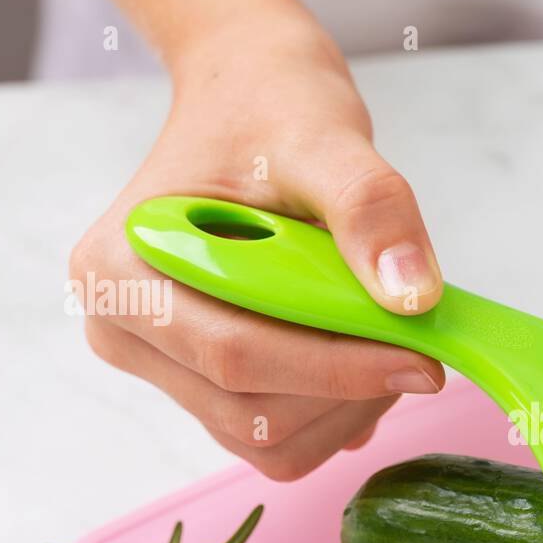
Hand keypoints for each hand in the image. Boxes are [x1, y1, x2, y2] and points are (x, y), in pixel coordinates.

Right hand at [71, 23, 444, 480]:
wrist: (251, 101)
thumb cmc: (271, 111)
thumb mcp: (326, 140)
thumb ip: (370, 211)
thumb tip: (413, 297)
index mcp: (119, 271)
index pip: (235, 354)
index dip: (338, 370)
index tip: (424, 362)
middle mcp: (122, 329)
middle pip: (251, 412)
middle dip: (348, 390)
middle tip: (416, 344)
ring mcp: (161, 366)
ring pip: (268, 441)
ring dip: (347, 408)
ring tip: (386, 338)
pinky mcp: (202, 387)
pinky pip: (278, 437)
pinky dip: (335, 413)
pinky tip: (364, 356)